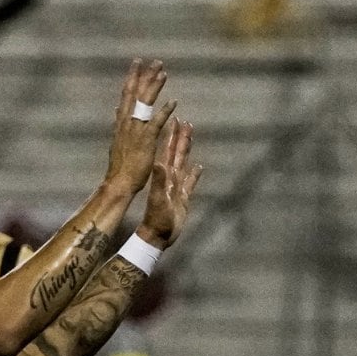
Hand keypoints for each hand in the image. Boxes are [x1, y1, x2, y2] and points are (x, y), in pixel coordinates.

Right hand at [105, 58, 177, 193]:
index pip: (127, 94)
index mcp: (121, 122)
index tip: (138, 63)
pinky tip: (173, 101)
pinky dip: (165, 111)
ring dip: (154, 87)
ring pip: (145, 103)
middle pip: (135, 93)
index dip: (133, 78)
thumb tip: (118, 110)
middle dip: (144, 76)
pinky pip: (156, 123)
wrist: (119, 181)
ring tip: (163, 72)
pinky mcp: (146, 141)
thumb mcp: (118, 140)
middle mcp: (127, 122)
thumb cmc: (120, 166)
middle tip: (154, 61)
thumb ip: (120, 124)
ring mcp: (136, 130)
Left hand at [137, 118, 202, 247]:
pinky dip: (194, 173)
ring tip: (191, 137)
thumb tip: (159, 162)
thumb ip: (159, 181)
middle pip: (177, 153)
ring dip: (187, 150)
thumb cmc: (157, 219)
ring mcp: (177, 187)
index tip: (176, 119)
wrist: (158, 236)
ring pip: (183, 163)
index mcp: (164, 175)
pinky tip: (199, 166)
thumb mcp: (159, 199)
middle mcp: (170, 178)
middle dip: (181, 138)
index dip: (172, 135)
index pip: (168, 150)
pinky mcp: (183, 198)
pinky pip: (190, 182)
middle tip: (186, 122)